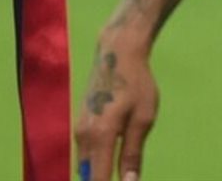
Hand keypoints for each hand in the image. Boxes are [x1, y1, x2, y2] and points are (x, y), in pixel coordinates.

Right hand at [75, 27, 157, 180]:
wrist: (116, 54)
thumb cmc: (137, 84)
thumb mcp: (143, 119)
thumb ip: (133, 154)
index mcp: (100, 137)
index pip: (98, 179)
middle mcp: (83, 137)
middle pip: (89, 176)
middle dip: (103, 179)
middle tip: (126, 177)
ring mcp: (78, 131)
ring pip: (86, 165)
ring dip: (99, 172)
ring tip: (119, 167)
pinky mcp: (79, 125)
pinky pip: (86, 153)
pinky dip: (97, 161)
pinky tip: (112, 157)